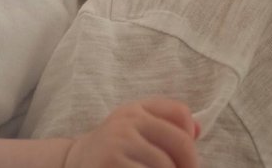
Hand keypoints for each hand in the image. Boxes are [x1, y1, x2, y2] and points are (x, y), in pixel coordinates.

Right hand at [65, 98, 199, 167]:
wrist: (74, 163)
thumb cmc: (114, 150)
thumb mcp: (135, 130)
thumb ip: (165, 125)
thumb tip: (197, 130)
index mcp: (137, 109)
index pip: (180, 113)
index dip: (190, 136)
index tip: (185, 157)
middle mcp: (128, 120)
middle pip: (180, 142)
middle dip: (189, 164)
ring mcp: (119, 142)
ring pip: (166, 165)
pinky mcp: (111, 163)